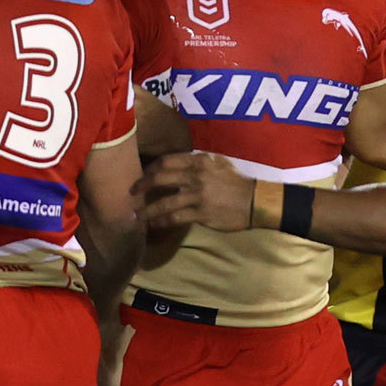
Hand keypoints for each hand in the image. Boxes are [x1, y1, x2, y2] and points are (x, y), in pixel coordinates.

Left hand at [133, 153, 253, 231]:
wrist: (255, 200)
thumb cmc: (236, 181)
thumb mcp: (218, 163)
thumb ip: (197, 163)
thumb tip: (176, 165)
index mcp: (199, 160)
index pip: (166, 161)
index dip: (150, 168)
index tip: (141, 175)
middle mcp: (196, 175)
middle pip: (160, 178)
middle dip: (141, 186)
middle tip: (131, 193)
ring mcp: (198, 195)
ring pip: (164, 202)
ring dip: (147, 210)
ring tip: (136, 215)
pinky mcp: (201, 213)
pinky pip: (175, 218)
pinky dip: (161, 222)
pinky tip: (153, 225)